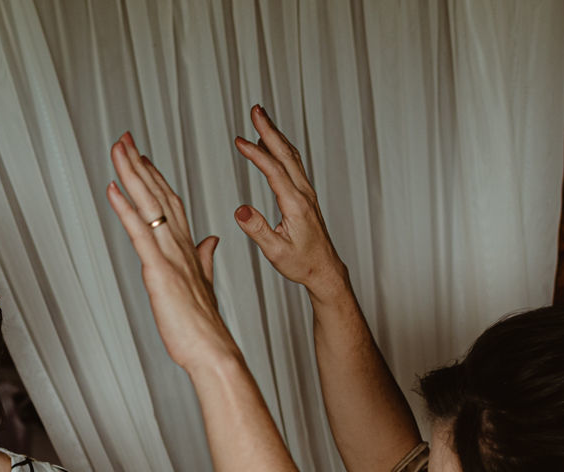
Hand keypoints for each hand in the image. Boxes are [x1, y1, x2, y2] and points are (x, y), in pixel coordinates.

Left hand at [105, 133, 241, 372]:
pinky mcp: (159, 271)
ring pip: (149, 205)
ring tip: (118, 149)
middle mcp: (180, 245)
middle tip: (124, 139)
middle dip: (139, 165)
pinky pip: (140, 232)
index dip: (155, 178)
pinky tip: (113, 189)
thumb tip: (211, 241)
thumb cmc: (203, 325)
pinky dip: (126, 209)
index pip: (170, 203)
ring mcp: (170, 255)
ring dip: (132, 175)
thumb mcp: (204, 284)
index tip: (141, 157)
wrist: (212, 349)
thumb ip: (206, 259)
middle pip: (158, 194)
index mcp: (187, 248)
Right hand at [231, 105, 346, 298]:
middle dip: (269, 130)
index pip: (274, 172)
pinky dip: (281, 149)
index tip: (240, 140)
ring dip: (276, 135)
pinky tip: (272, 144)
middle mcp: (303, 194)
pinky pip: (293, 165)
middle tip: (256, 110)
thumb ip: (258, 230)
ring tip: (261, 118)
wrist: (323, 269)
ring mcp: (306, 192)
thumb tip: (240, 210)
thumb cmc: (300, 263)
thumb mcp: (276, 251)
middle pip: (285, 154)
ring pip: (291, 156)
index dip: (256, 154)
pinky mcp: (305, 195)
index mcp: (295, 205)